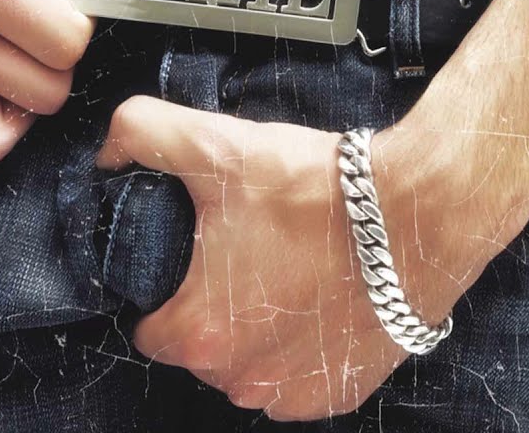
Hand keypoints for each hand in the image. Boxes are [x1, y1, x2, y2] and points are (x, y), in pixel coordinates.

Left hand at [97, 96, 528, 420]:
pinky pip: (298, 379)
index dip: (165, 291)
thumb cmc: (320, 190)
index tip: (194, 260)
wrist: (418, 211)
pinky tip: (316, 302)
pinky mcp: (340, 394)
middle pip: (201, 350)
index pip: (150, 331)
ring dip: (258, 332)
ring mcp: (295, 393)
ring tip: (285, 274)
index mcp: (200, 334)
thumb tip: (110, 153)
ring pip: (249, 368)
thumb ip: (142, 135)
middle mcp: (243, 379)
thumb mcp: (216, 145)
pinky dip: (302, 349)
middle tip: (247, 255)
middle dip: (214, 308)